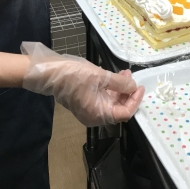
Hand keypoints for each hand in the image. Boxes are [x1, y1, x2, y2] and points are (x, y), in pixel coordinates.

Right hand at [21, 42, 144, 126]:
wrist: (49, 72)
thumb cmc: (73, 76)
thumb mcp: (100, 77)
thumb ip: (119, 83)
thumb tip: (133, 86)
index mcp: (98, 114)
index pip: (124, 113)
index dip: (135, 100)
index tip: (140, 86)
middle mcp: (95, 116)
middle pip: (118, 108)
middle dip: (128, 92)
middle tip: (132, 76)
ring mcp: (89, 108)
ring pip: (111, 101)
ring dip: (120, 88)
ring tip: (125, 72)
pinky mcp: (85, 100)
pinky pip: (103, 97)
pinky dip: (111, 87)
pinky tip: (115, 75)